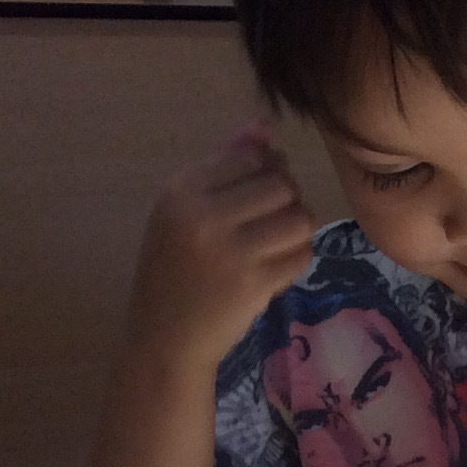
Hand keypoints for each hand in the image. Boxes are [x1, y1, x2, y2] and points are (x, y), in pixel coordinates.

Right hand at [125, 127, 315, 376]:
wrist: (165, 339)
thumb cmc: (175, 271)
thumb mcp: (183, 213)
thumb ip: (224, 168)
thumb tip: (264, 126)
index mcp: (180, 191)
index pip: (249, 156)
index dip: (267, 170)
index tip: (258, 195)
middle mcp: (202, 216)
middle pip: (281, 184)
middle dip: (286, 200)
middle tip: (272, 222)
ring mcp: (230, 251)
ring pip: (299, 218)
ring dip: (297, 230)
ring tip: (278, 243)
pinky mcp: (254, 284)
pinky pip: (301, 255)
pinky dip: (297, 259)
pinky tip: (277, 268)